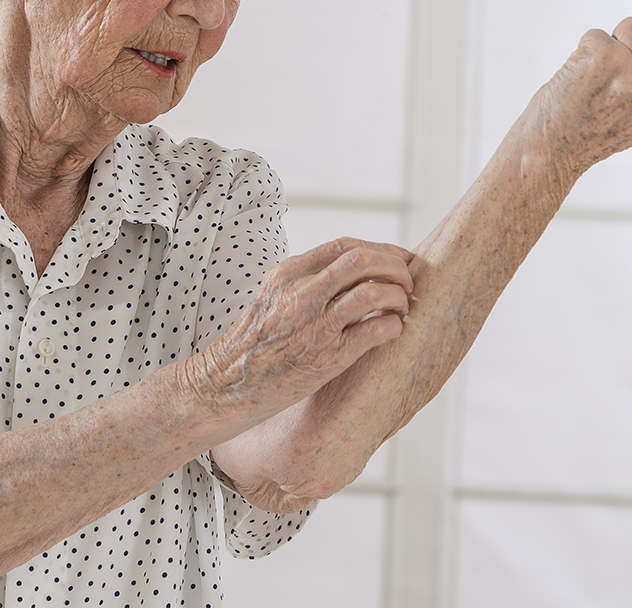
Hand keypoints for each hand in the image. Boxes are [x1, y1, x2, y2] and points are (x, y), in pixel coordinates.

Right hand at [187, 238, 413, 430]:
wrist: (222, 386)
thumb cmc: (251, 346)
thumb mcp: (271, 298)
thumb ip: (304, 281)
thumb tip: (345, 272)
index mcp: (288, 274)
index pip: (345, 246)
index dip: (380, 249)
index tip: (400, 260)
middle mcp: (301, 294)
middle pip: (363, 261)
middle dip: (395, 268)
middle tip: (408, 283)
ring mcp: (314, 325)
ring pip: (373, 292)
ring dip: (398, 297)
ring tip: (403, 308)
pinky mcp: (326, 357)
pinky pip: (374, 331)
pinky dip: (393, 326)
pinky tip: (393, 331)